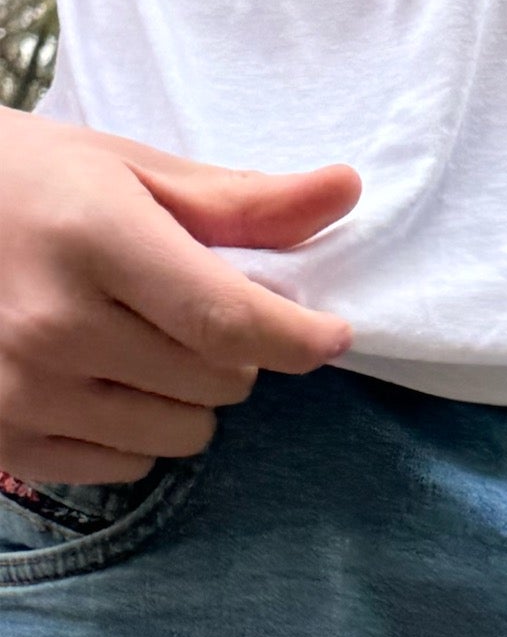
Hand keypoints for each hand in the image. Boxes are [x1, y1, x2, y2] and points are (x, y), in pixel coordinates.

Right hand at [0, 111, 356, 483]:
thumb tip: (344, 193)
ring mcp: (19, 389)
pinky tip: (95, 381)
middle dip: (232, 352)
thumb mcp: (125, 171)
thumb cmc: (23, 184)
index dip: (299, 337)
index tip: (330, 334)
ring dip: (186, 397)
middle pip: (219, 382)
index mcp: (92, 239)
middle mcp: (52, 324)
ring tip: (136, 344)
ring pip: (181, 433)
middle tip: (185, 311)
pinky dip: (131, 431)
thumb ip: (240, 202)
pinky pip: (122, 465)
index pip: (231, 321)